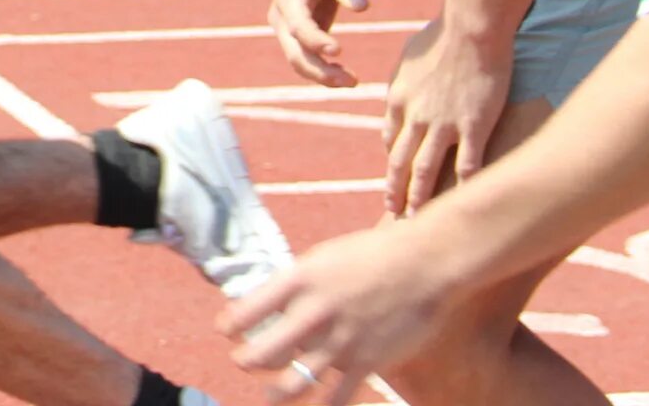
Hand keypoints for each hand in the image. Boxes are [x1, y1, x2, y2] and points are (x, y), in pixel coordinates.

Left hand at [223, 220, 455, 404]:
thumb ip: (298, 286)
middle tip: (243, 362)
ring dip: (275, 395)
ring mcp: (340, 341)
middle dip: (246, 362)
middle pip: (263, 353)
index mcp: (298, 280)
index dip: (230, 325)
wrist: (422, 265)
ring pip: (294, 383)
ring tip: (269, 396)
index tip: (226, 331)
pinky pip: (336, 398)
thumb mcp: (323, 259)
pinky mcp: (367, 362)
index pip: (247, 311)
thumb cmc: (370, 256)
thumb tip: (273, 308)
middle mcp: (314, 313)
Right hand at [269, 0, 368, 87]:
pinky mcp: (299, 35)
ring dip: (323, 76)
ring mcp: (287, 27)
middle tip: (352, 80)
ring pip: (298, 61)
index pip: (297, 25)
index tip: (339, 51)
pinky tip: (347, 77)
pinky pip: (307, 59)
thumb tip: (361, 7)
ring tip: (354, 81)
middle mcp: (282, 16)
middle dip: (320, 70)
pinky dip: (324, 71)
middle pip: (294, 52)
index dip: (315, 40)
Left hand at [382, 16, 510, 215]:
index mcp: (398, 98)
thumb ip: (403, 80)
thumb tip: (400, 92)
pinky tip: (463, 208)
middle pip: (401, 161)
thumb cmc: (441, 35)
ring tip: (417, 219)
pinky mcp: (473, 126)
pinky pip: (467, 166)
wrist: (469, 28)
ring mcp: (443, 124)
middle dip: (395, 189)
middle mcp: (415, 116)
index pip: (391, 138)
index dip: (393, 162)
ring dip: (420, 197)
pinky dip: (463, 189)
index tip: (394, 179)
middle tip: (392, 213)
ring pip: (426, 169)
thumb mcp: (409, 56)